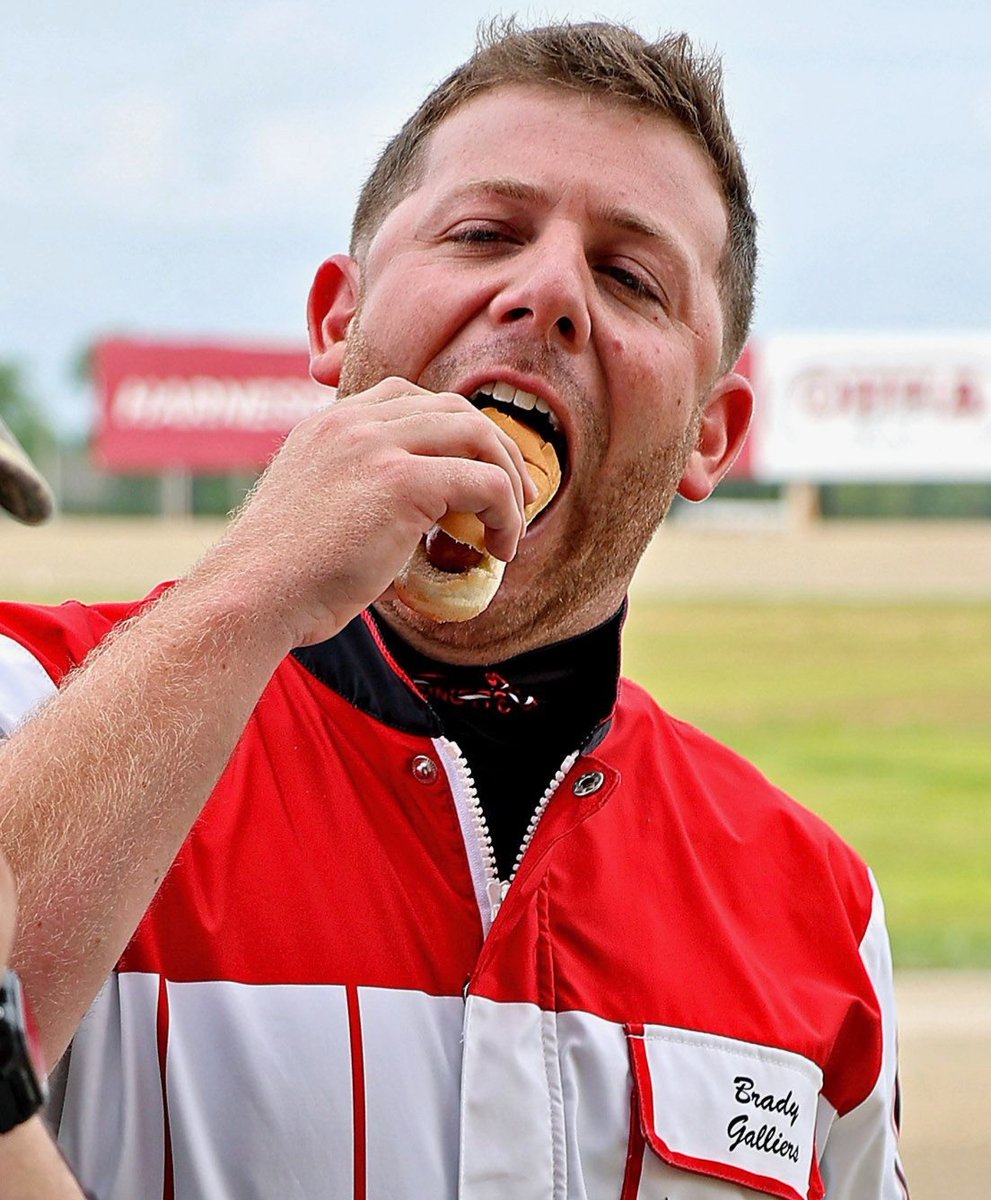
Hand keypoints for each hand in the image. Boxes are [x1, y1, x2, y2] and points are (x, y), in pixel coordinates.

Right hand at [197, 378, 537, 647]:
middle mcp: (353, 423)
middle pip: (454, 407)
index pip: (408, 396)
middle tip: (514, 496)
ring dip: (508, 479)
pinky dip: (506, 513)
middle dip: (496, 449)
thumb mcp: (315, 511)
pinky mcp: (402, 482)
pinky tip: (501, 548)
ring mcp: (377, 446)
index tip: (474, 471)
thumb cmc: (281, 576)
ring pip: (477, 434)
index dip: (454, 430)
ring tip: (511, 526)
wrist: (253, 595)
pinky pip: (484, 482)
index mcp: (329, 424)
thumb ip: (356, 496)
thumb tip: (408, 526)